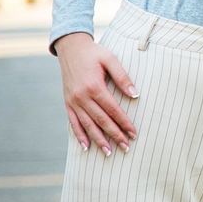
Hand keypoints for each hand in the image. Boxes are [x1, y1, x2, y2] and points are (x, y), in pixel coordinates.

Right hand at [55, 32, 137, 155]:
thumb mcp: (110, 59)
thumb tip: (135, 94)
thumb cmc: (94, 53)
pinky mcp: (67, 103)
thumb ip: (123, 77)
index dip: (124, 122)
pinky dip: (79, 135)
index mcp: (94, 86)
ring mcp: (73, 101)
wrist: (70, 48)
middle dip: (114, 135)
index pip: (113, 110)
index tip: (134, 133)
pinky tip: (86, 146)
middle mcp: (82, 97)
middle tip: (126, 148)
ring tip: (108, 153)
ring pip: (87, 125)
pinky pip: (73, 123)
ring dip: (98, 140)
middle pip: (101, 120)